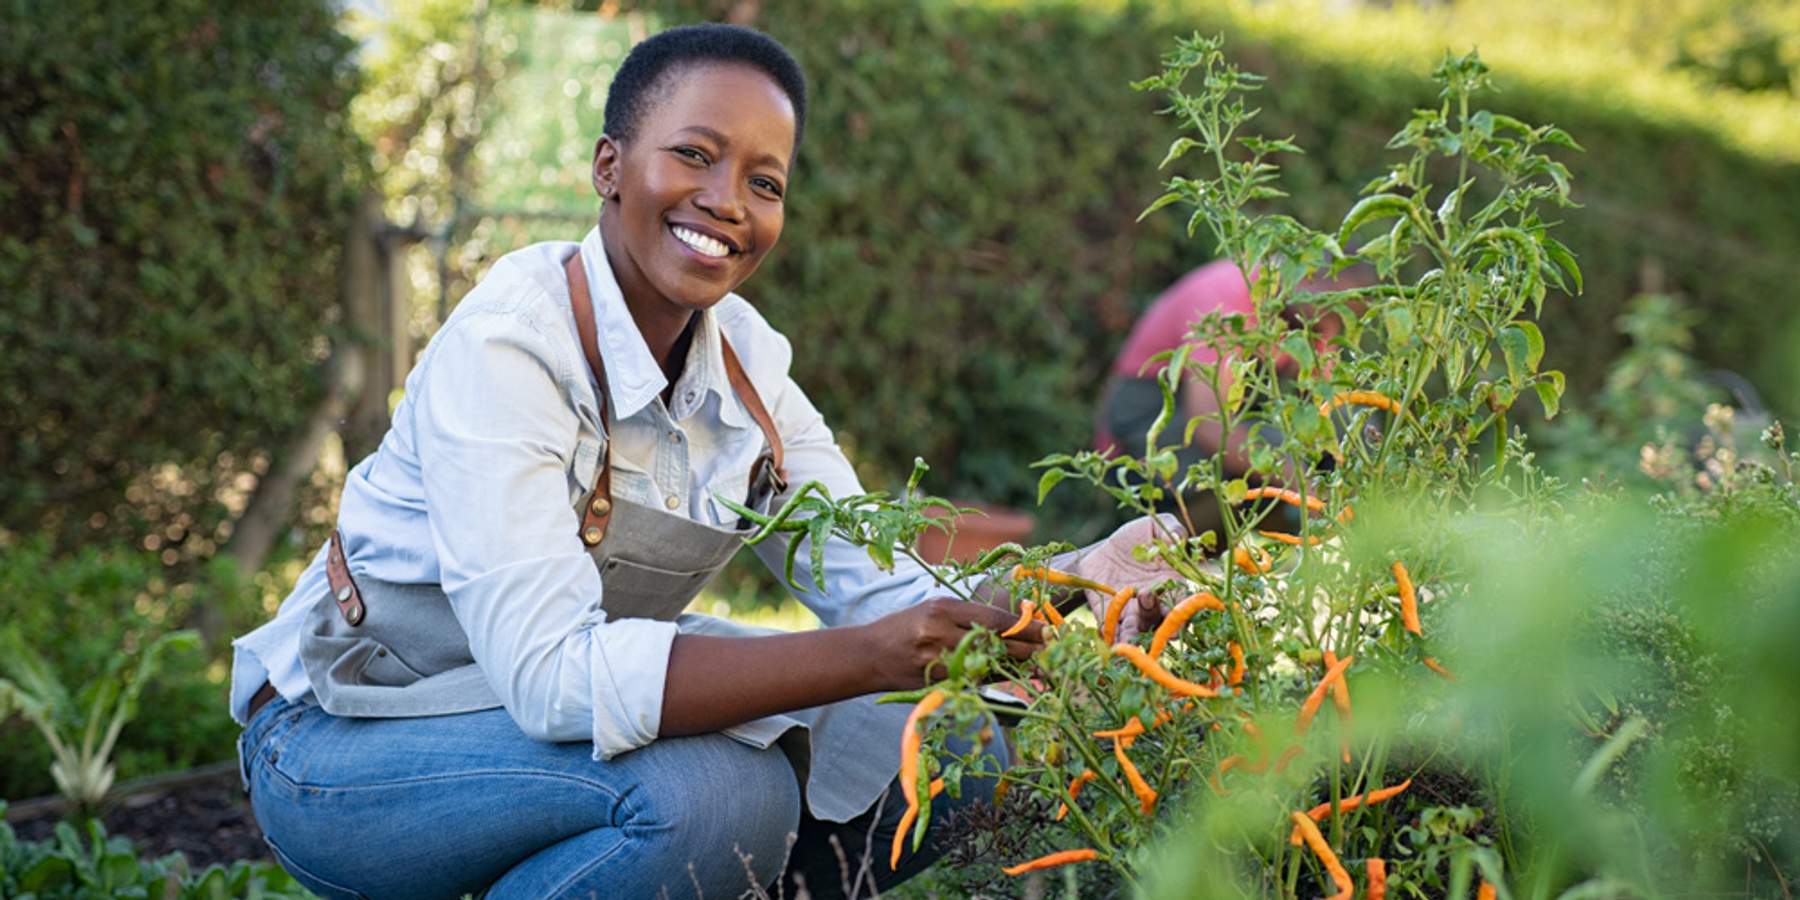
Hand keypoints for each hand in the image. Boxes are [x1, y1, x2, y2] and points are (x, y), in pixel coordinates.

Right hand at [868, 598, 1045, 689]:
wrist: (868, 655)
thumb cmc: (904, 627)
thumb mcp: (934, 609)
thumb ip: (968, 617)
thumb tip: (1011, 626)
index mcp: (942, 610)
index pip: (994, 620)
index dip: (1025, 627)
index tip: (1049, 630)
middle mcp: (940, 634)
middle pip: (996, 645)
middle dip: (1027, 649)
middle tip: (1050, 649)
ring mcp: (937, 662)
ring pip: (988, 667)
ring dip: (1012, 666)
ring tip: (1033, 662)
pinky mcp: (935, 683)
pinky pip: (973, 682)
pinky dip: (990, 678)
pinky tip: (1003, 674)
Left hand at [1071, 514, 1186, 643]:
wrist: (1102, 550)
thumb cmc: (1135, 538)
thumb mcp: (1154, 527)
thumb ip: (1172, 530)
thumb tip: (1179, 538)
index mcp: (1171, 585)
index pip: (1182, 601)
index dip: (1183, 610)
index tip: (1180, 615)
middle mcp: (1154, 604)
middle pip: (1161, 621)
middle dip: (1161, 627)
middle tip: (1155, 618)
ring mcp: (1132, 612)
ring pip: (1138, 630)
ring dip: (1135, 637)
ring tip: (1130, 640)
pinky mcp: (1110, 615)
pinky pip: (1112, 630)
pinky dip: (1113, 638)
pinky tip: (1110, 642)